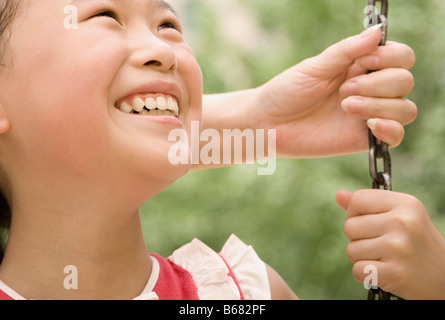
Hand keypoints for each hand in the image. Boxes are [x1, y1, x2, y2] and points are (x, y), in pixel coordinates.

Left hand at [254, 24, 416, 157]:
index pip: (401, 57)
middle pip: (404, 81)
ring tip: (345, 106)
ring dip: (379, 105)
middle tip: (344, 90)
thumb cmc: (287, 91)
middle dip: (377, 83)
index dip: (389, 57)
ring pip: (405, 109)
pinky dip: (390, 128)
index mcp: (361, 67)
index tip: (361, 61)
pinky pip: (397, 135)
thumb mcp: (316, 66)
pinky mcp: (363, 139)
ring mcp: (369, 115)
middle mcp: (370, 90)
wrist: (269, 123)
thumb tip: (378, 31)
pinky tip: (369, 125)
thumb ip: (347, 50)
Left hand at [336, 189, 444, 299]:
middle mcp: (402, 222)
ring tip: (385, 258)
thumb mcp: (400, 215)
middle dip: (359, 238)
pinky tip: (384, 272)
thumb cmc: (416, 242)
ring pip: (351, 249)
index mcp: (405, 203)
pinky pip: (357, 270)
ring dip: (363, 257)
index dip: (355, 213)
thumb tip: (339, 195)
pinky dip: (366, 274)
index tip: (370, 223)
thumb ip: (368, 204)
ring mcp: (398, 247)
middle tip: (382, 245)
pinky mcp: (394, 272)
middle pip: (349, 226)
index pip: (358, 199)